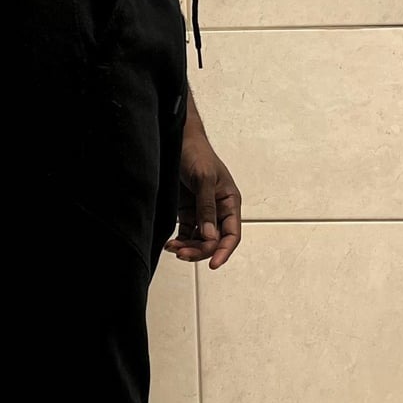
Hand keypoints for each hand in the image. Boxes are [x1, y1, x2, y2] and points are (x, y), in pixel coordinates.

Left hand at [164, 125, 241, 268]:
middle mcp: (218, 209)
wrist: (176, 139)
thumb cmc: (196, 152)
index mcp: (230, 201)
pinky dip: (180, 240)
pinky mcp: (186, 211)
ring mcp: (201, 211)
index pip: (232, 234)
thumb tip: (210, 236)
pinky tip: (170, 243)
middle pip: (214, 240)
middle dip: (200, 249)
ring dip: (188, 247)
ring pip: (199, 239)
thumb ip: (206, 207)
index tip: (213, 264)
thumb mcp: (204, 178)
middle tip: (182, 253)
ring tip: (173, 248)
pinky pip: (186, 233)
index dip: (224, 251)